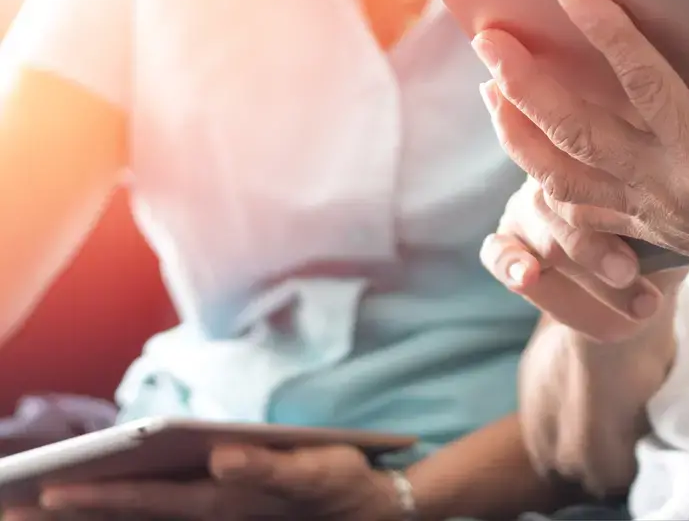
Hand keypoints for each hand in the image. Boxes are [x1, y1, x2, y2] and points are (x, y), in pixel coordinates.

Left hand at [5, 444, 402, 520]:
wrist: (370, 509)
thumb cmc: (341, 483)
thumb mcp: (315, 471)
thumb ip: (266, 467)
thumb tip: (220, 458)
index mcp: (226, 503)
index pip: (150, 501)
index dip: (101, 494)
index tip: (51, 489)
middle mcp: (212, 515)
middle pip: (133, 514)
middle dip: (78, 510)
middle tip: (21, 508)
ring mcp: (218, 518)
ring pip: (143, 518)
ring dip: (95, 514)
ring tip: (48, 505)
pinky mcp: (227, 513)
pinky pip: (166, 515)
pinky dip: (130, 511)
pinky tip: (111, 505)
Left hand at [472, 0, 688, 327]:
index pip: (646, 87)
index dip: (608, 37)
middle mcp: (666, 186)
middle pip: (577, 132)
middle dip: (527, 84)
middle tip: (489, 38)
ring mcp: (648, 211)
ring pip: (561, 176)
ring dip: (519, 134)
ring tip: (490, 90)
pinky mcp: (644, 227)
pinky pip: (578, 208)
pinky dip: (543, 178)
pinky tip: (525, 147)